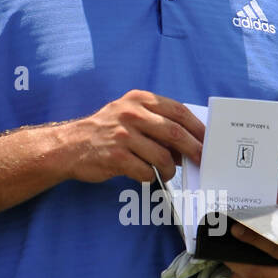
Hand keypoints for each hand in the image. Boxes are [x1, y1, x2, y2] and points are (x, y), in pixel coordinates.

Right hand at [65, 90, 203, 183]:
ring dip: (171, 168)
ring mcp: (123, 136)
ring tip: (168, 172)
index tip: (207, 140)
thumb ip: (156, 122)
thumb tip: (188, 141)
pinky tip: (146, 175)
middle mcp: (131, 114)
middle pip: (175, 133)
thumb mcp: (129, 115)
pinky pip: (146, 171)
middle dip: (193, 149)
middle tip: (201, 159)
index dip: (197, 127)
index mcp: (139, 100)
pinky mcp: (116, 157)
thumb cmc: (106, 131)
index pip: (178, 111)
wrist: (69, 146)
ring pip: (162, 156)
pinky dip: (151, 177)